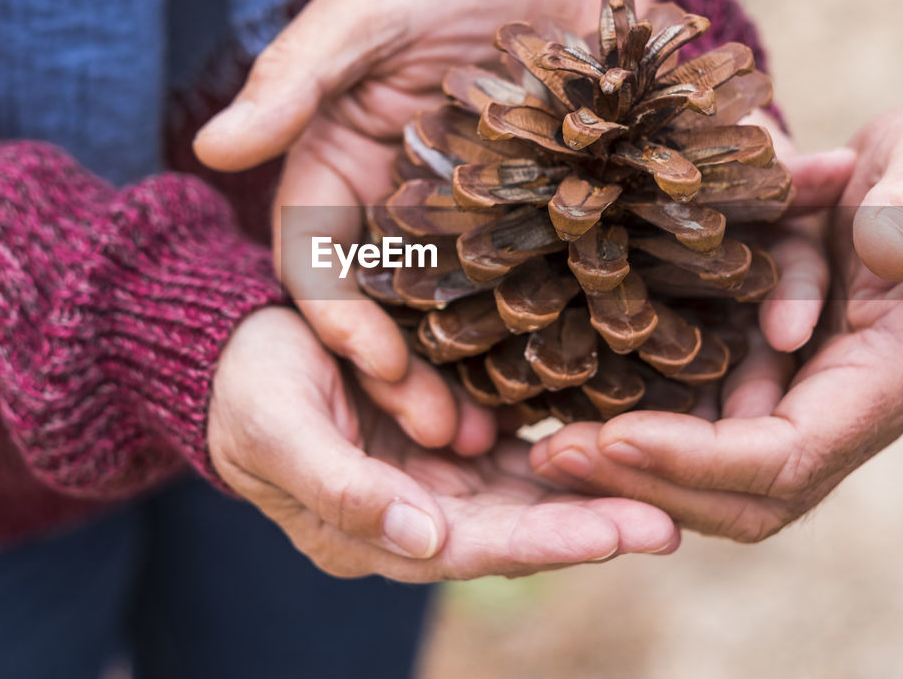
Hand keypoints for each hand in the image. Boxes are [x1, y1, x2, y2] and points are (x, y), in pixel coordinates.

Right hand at [192, 0, 677, 390]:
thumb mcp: (366, 11)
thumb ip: (295, 78)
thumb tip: (212, 148)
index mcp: (333, 165)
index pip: (317, 259)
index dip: (336, 317)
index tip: (370, 363)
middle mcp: (391, 203)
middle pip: (385, 307)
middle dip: (402, 374)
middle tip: (441, 436)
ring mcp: (463, 217)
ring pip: (453, 313)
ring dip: (468, 375)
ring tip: (498, 436)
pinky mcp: (529, 217)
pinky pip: (525, 286)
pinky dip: (533, 335)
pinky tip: (560, 385)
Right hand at [208, 307, 679, 579]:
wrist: (235, 352)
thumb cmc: (247, 391)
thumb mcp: (279, 432)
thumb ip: (343, 490)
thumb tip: (421, 541)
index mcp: (371, 534)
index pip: (471, 550)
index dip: (543, 544)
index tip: (616, 537)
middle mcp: (415, 518)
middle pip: (513, 532)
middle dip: (589, 529)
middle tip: (667, 526)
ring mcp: (435, 480)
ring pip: (525, 496)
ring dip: (589, 495)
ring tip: (667, 491)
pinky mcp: (447, 439)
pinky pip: (516, 453)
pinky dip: (563, 452)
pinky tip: (617, 443)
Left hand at [529, 104, 902, 541]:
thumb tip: (883, 246)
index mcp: (886, 383)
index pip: (790, 458)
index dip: (701, 459)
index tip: (616, 438)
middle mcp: (841, 412)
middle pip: (746, 494)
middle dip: (651, 484)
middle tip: (556, 457)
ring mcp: (801, 400)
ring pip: (715, 476)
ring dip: (634, 471)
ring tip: (545, 448)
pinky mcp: (766, 375)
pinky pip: (702, 427)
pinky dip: (642, 431)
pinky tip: (570, 410)